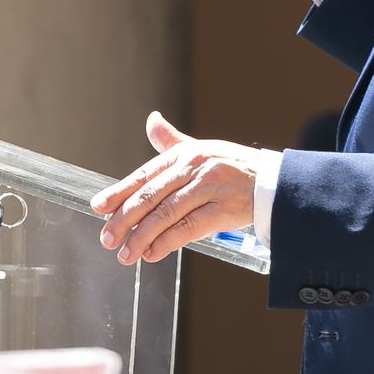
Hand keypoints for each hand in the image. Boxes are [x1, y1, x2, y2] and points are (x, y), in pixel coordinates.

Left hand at [91, 111, 259, 264]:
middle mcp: (193, 168)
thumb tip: (151, 120)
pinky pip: (188, 228)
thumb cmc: (233, 166)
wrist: (274, 182)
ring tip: (125, 254)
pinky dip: (166, 242)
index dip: (118, 192)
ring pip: (165, 215)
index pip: (144, 174)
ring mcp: (208, 188)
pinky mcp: (222, 210)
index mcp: (184, 154)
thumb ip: (171, 141)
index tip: (98, 207)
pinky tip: (151, 253)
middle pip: (150, 197)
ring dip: (141, 237)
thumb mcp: (202, 148)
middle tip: (107, 239)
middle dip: (124, 220)